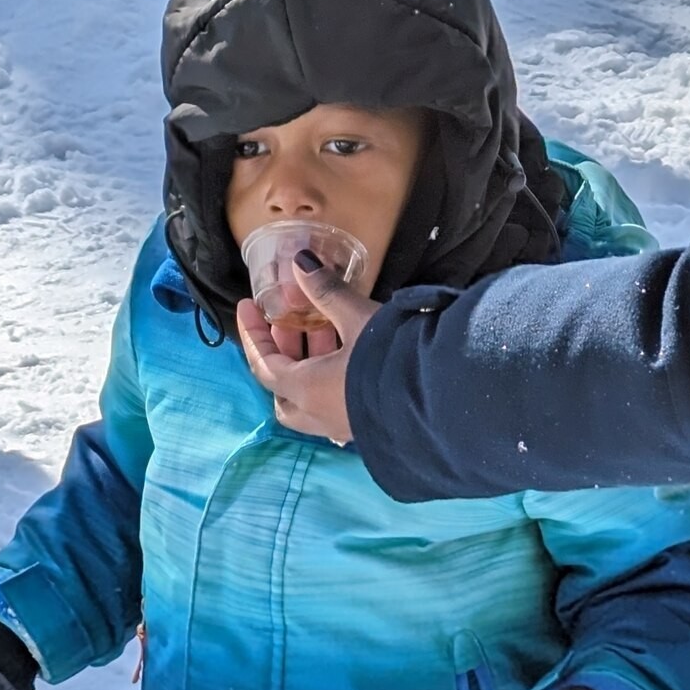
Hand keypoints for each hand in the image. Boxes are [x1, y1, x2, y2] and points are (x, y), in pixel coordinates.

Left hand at [237, 251, 375, 443]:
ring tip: (325, 332)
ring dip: (308, 370)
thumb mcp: (358, 318)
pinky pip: (334, 408)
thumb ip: (326, 291)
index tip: (247, 307)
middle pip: (281, 393)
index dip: (252, 334)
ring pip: (308, 403)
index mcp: (307, 389)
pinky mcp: (368, 427)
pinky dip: (329, 384)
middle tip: (290, 324)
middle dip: (281, 359)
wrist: (442, 394)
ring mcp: (343, 426)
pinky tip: (349, 363)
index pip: (264, 363)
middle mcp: (318, 415)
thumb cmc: (390, 355)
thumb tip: (300, 261)